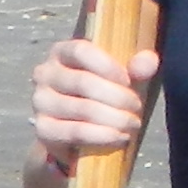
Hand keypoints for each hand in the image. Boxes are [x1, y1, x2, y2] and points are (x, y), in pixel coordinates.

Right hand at [28, 37, 155, 163]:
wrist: (81, 128)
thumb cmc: (104, 93)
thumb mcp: (123, 75)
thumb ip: (138, 65)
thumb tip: (147, 62)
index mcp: (62, 52)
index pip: (81, 51)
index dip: (108, 65)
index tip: (128, 81)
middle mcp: (44, 73)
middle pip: (84, 82)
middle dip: (117, 97)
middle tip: (136, 108)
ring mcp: (40, 102)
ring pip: (82, 108)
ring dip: (114, 118)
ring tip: (132, 124)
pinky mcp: (43, 128)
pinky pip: (75, 132)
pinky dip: (102, 136)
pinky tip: (120, 137)